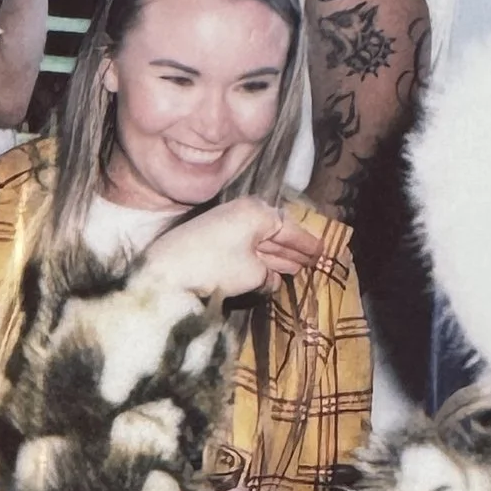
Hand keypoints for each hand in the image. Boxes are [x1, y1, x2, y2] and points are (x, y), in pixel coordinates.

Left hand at [140, 196, 322, 301]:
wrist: (165, 271)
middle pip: (276, 233)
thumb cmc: (215, 266)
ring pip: (261, 243)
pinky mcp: (213, 242)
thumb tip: (272, 278)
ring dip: (279, 257)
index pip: (290, 227)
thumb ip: (269, 275)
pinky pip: (246, 249)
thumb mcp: (252, 273)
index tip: (325, 253)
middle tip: (315, 262)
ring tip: (298, 269)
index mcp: (257, 212)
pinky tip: (271, 273)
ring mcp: (227, 227)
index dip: (308, 243)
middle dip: (295, 250)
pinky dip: (260, 261)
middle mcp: (243, 214)